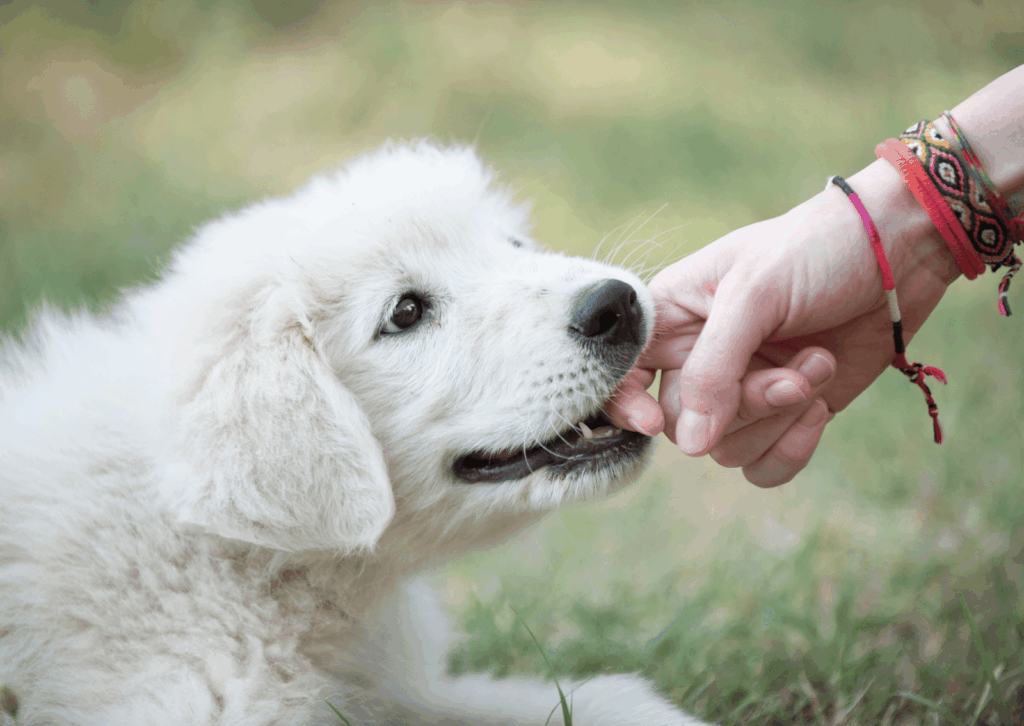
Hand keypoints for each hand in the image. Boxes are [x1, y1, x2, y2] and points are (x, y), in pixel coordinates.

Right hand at [609, 160, 959, 485]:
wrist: (899, 251)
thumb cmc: (816, 249)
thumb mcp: (755, 294)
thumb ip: (714, 368)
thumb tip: (691, 446)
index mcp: (673, 317)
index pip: (622, 375)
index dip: (626, 405)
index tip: (652, 419)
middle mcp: (699, 358)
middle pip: (685, 425)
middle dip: (744, 406)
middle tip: (793, 374)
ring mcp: (743, 390)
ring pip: (726, 450)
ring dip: (780, 417)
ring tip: (817, 364)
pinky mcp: (786, 414)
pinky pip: (765, 465)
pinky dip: (793, 447)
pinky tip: (822, 404)